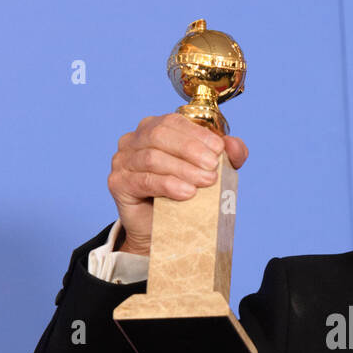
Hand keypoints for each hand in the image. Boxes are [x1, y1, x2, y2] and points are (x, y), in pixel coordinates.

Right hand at [107, 112, 249, 254]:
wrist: (162, 230)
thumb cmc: (184, 195)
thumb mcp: (210, 171)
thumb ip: (227, 156)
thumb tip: (235, 145)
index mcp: (154, 128)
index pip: (173, 121)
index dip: (197, 134)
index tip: (219, 150)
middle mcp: (134, 140)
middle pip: (160, 135)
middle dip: (191, 150)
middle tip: (213, 168)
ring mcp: (122, 160)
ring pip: (152, 158)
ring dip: (183, 169)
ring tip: (206, 182)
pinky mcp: (117, 183)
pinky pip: (143, 180)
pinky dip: (167, 185)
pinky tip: (186, 192)